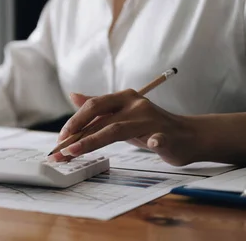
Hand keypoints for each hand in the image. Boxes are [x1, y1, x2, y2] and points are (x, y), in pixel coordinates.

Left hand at [49, 90, 200, 165]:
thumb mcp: (122, 114)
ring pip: (117, 129)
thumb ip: (98, 107)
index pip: (92, 107)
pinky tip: (150, 144)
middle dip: (77, 135)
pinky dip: (155, 140)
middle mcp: (135, 105)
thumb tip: (73, 96)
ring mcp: (151, 119)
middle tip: (60, 150)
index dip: (73, 123)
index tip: (59, 140)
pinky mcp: (167, 135)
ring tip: (74, 152)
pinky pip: (159, 137)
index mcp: (123, 98)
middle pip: (100, 118)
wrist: (189, 135)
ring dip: (93, 141)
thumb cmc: (150, 125)